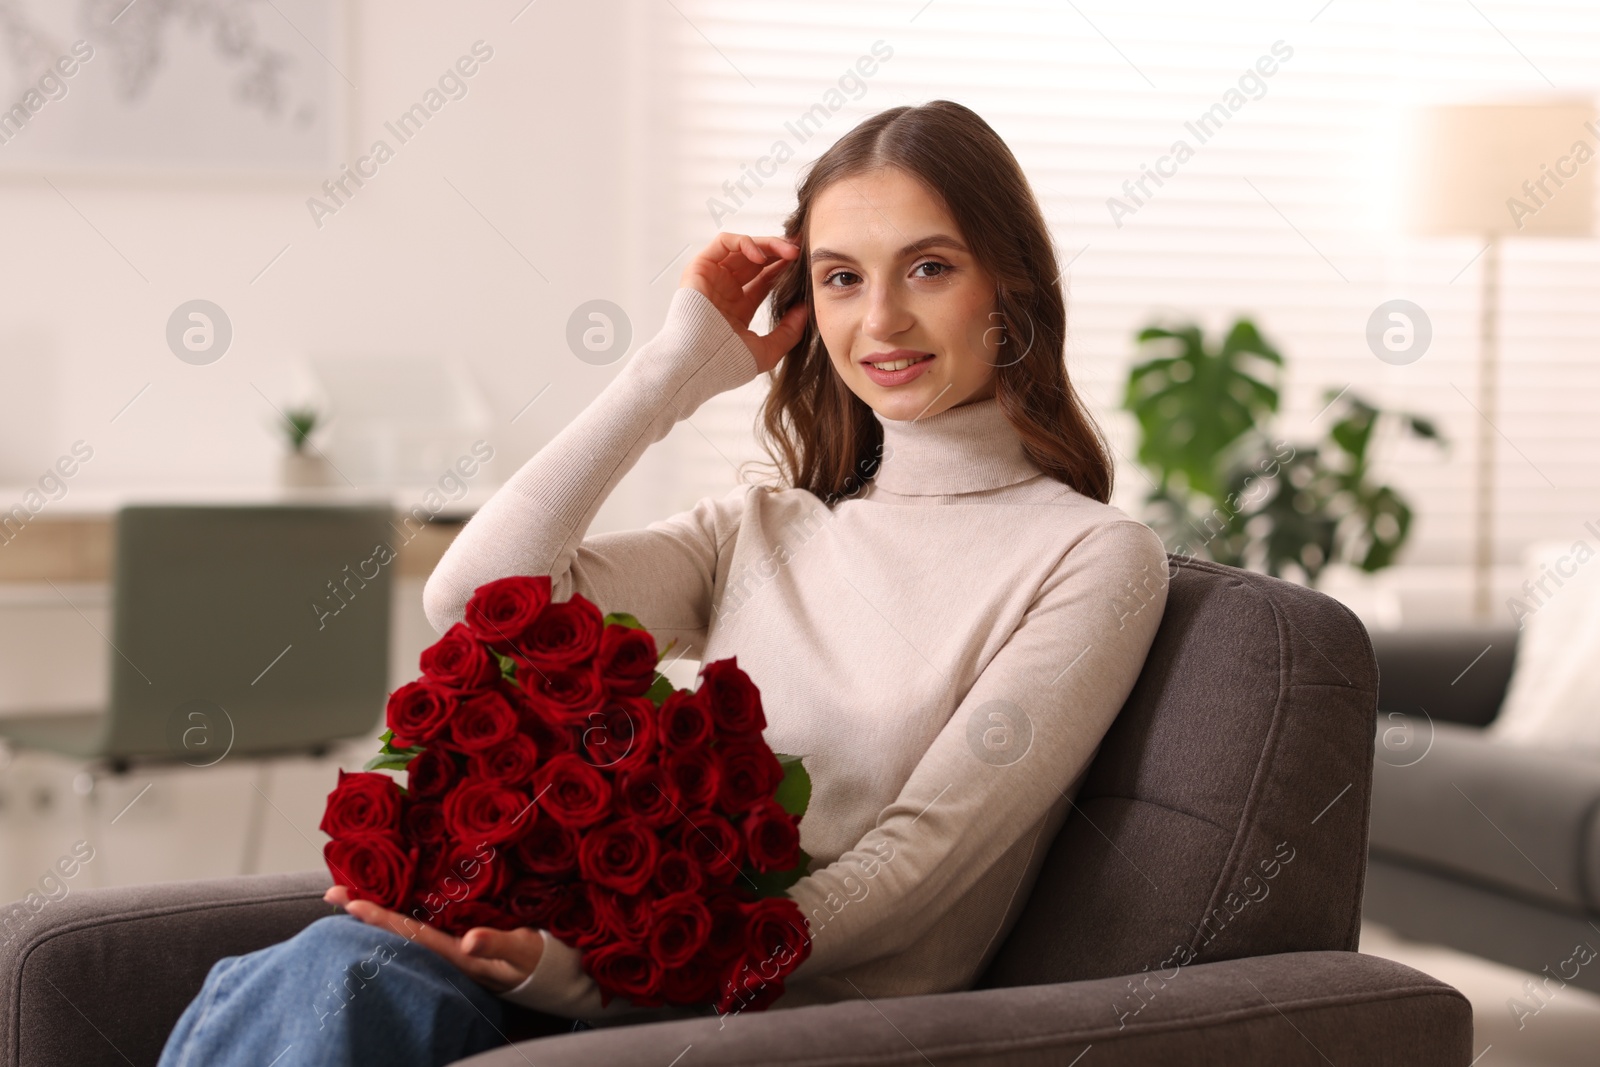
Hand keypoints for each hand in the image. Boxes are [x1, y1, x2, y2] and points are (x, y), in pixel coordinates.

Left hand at [323, 885, 543, 994]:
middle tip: (333, 893)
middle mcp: (450, 954)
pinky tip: (392, 903)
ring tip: (350, 896)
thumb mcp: (524, 952)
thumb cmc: (542, 963)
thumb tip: (469, 941)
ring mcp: (455, 949)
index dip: (380, 918)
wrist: (559, 979)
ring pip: (408, 931)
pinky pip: (425, 927)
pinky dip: (404, 914)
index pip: (410, 935)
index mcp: (459, 956)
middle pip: (399, 934)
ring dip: (380, 914)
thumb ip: (499, 945)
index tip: (350, 902)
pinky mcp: (465, 943)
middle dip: (366, 914)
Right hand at [679, 231, 809, 373]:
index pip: (765, 280)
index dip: (785, 269)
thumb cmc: (726, 363)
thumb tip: (805, 310)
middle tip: (801, 251)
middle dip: (780, 252)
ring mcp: (712, 277)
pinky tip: (762, 256)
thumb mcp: (767, 351)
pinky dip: (745, 243)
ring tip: (790, 251)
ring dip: (769, 245)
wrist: (698, 362)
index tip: (805, 264)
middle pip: (756, 261)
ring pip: (743, 248)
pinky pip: (724, 243)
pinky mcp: (700, 267)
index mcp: (738, 308)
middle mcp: (725, 290)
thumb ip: (789, 332)